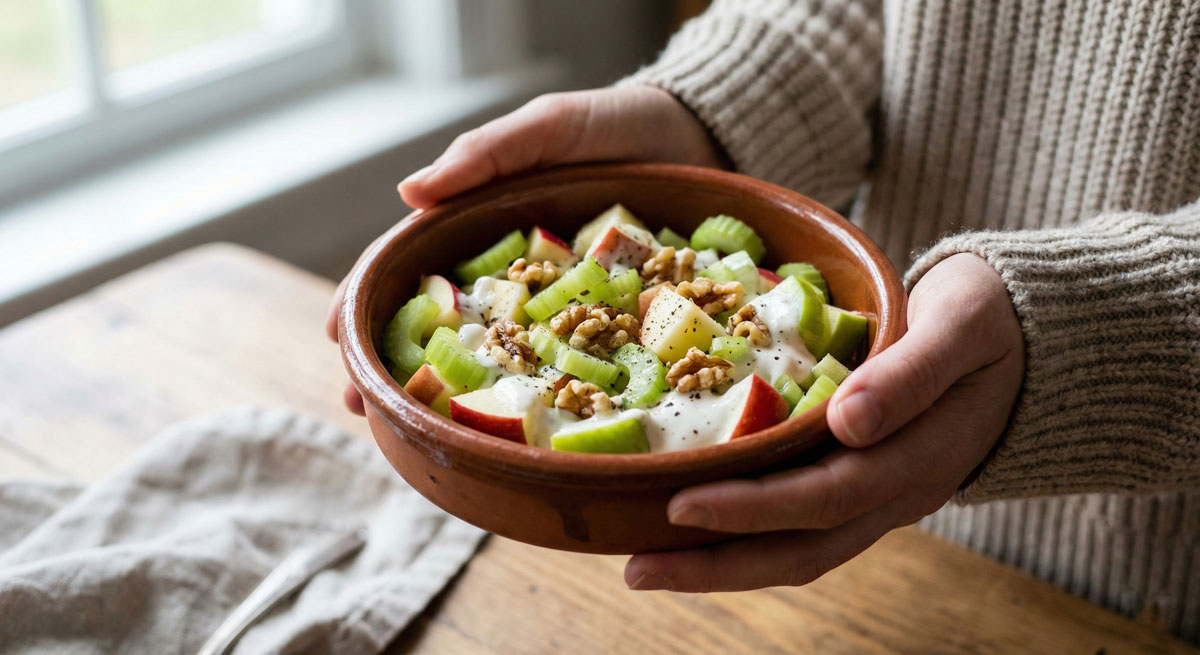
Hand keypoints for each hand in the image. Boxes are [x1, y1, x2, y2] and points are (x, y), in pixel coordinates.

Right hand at [325, 86, 727, 413]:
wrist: (701, 138)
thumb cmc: (615, 125)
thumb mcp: (550, 127)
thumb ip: (489, 151)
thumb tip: (410, 192)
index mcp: (480, 222)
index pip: (408, 263)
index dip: (367, 300)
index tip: (336, 342)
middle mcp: (509, 272)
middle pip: (437, 322)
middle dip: (392, 365)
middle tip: (361, 411)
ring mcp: (554, 304)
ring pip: (493, 355)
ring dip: (451, 394)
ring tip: (415, 434)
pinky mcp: (604, 324)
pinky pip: (565, 365)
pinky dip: (537, 398)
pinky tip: (519, 432)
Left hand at [625, 253, 1023, 591]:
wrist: (1032, 341)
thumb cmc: (992, 319)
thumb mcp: (963, 326)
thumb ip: (911, 372)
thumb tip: (849, 420)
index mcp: (919, 458)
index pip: (824, 497)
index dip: (751, 508)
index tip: (679, 503)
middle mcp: (896, 493)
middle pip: (802, 548)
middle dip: (717, 564)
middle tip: (634, 568)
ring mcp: (882, 498)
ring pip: (800, 550)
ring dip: (724, 566)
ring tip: (647, 565)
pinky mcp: (866, 486)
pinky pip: (804, 528)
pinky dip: (748, 537)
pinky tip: (695, 528)